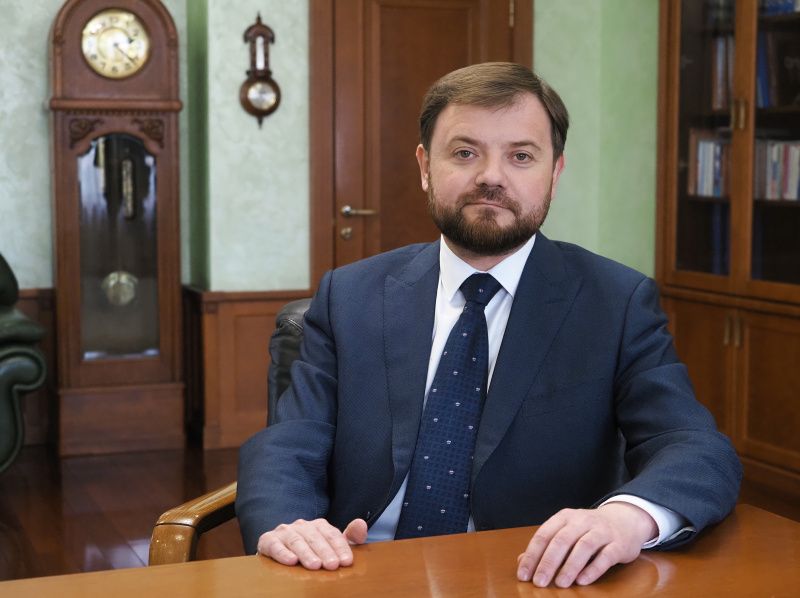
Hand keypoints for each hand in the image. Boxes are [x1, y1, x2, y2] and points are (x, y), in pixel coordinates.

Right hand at [257, 518, 367, 569]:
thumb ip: (348, 537)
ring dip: (306, 553)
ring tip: (315, 565)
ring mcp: (285, 532)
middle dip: (325, 552)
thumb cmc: (309, 550)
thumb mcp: (330, 545)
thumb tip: (361, 525)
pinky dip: (282, 553)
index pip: (332, 534)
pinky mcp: (268, 540)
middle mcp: (301, 526)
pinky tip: (291, 561)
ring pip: (297, 541)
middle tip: (332, 565)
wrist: (278, 549)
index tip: (347, 561)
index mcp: (318, 526)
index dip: (340, 547)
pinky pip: (275, 545)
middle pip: (315, 537)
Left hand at [516, 503, 656, 587]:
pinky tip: (582, 581)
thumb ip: (546, 546)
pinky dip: (593, 569)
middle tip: (539, 582)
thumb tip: (522, 562)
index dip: (532, 555)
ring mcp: (601, 531)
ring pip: (583, 547)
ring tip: (561, 584)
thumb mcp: (566, 532)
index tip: (524, 575)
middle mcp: (582, 521)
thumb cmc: (588, 530)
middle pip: (562, 541)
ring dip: (570, 566)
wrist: (625, 520)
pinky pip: (605, 556)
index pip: (544, 535)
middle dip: (548, 562)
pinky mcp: (618, 544)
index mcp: (565, 517)